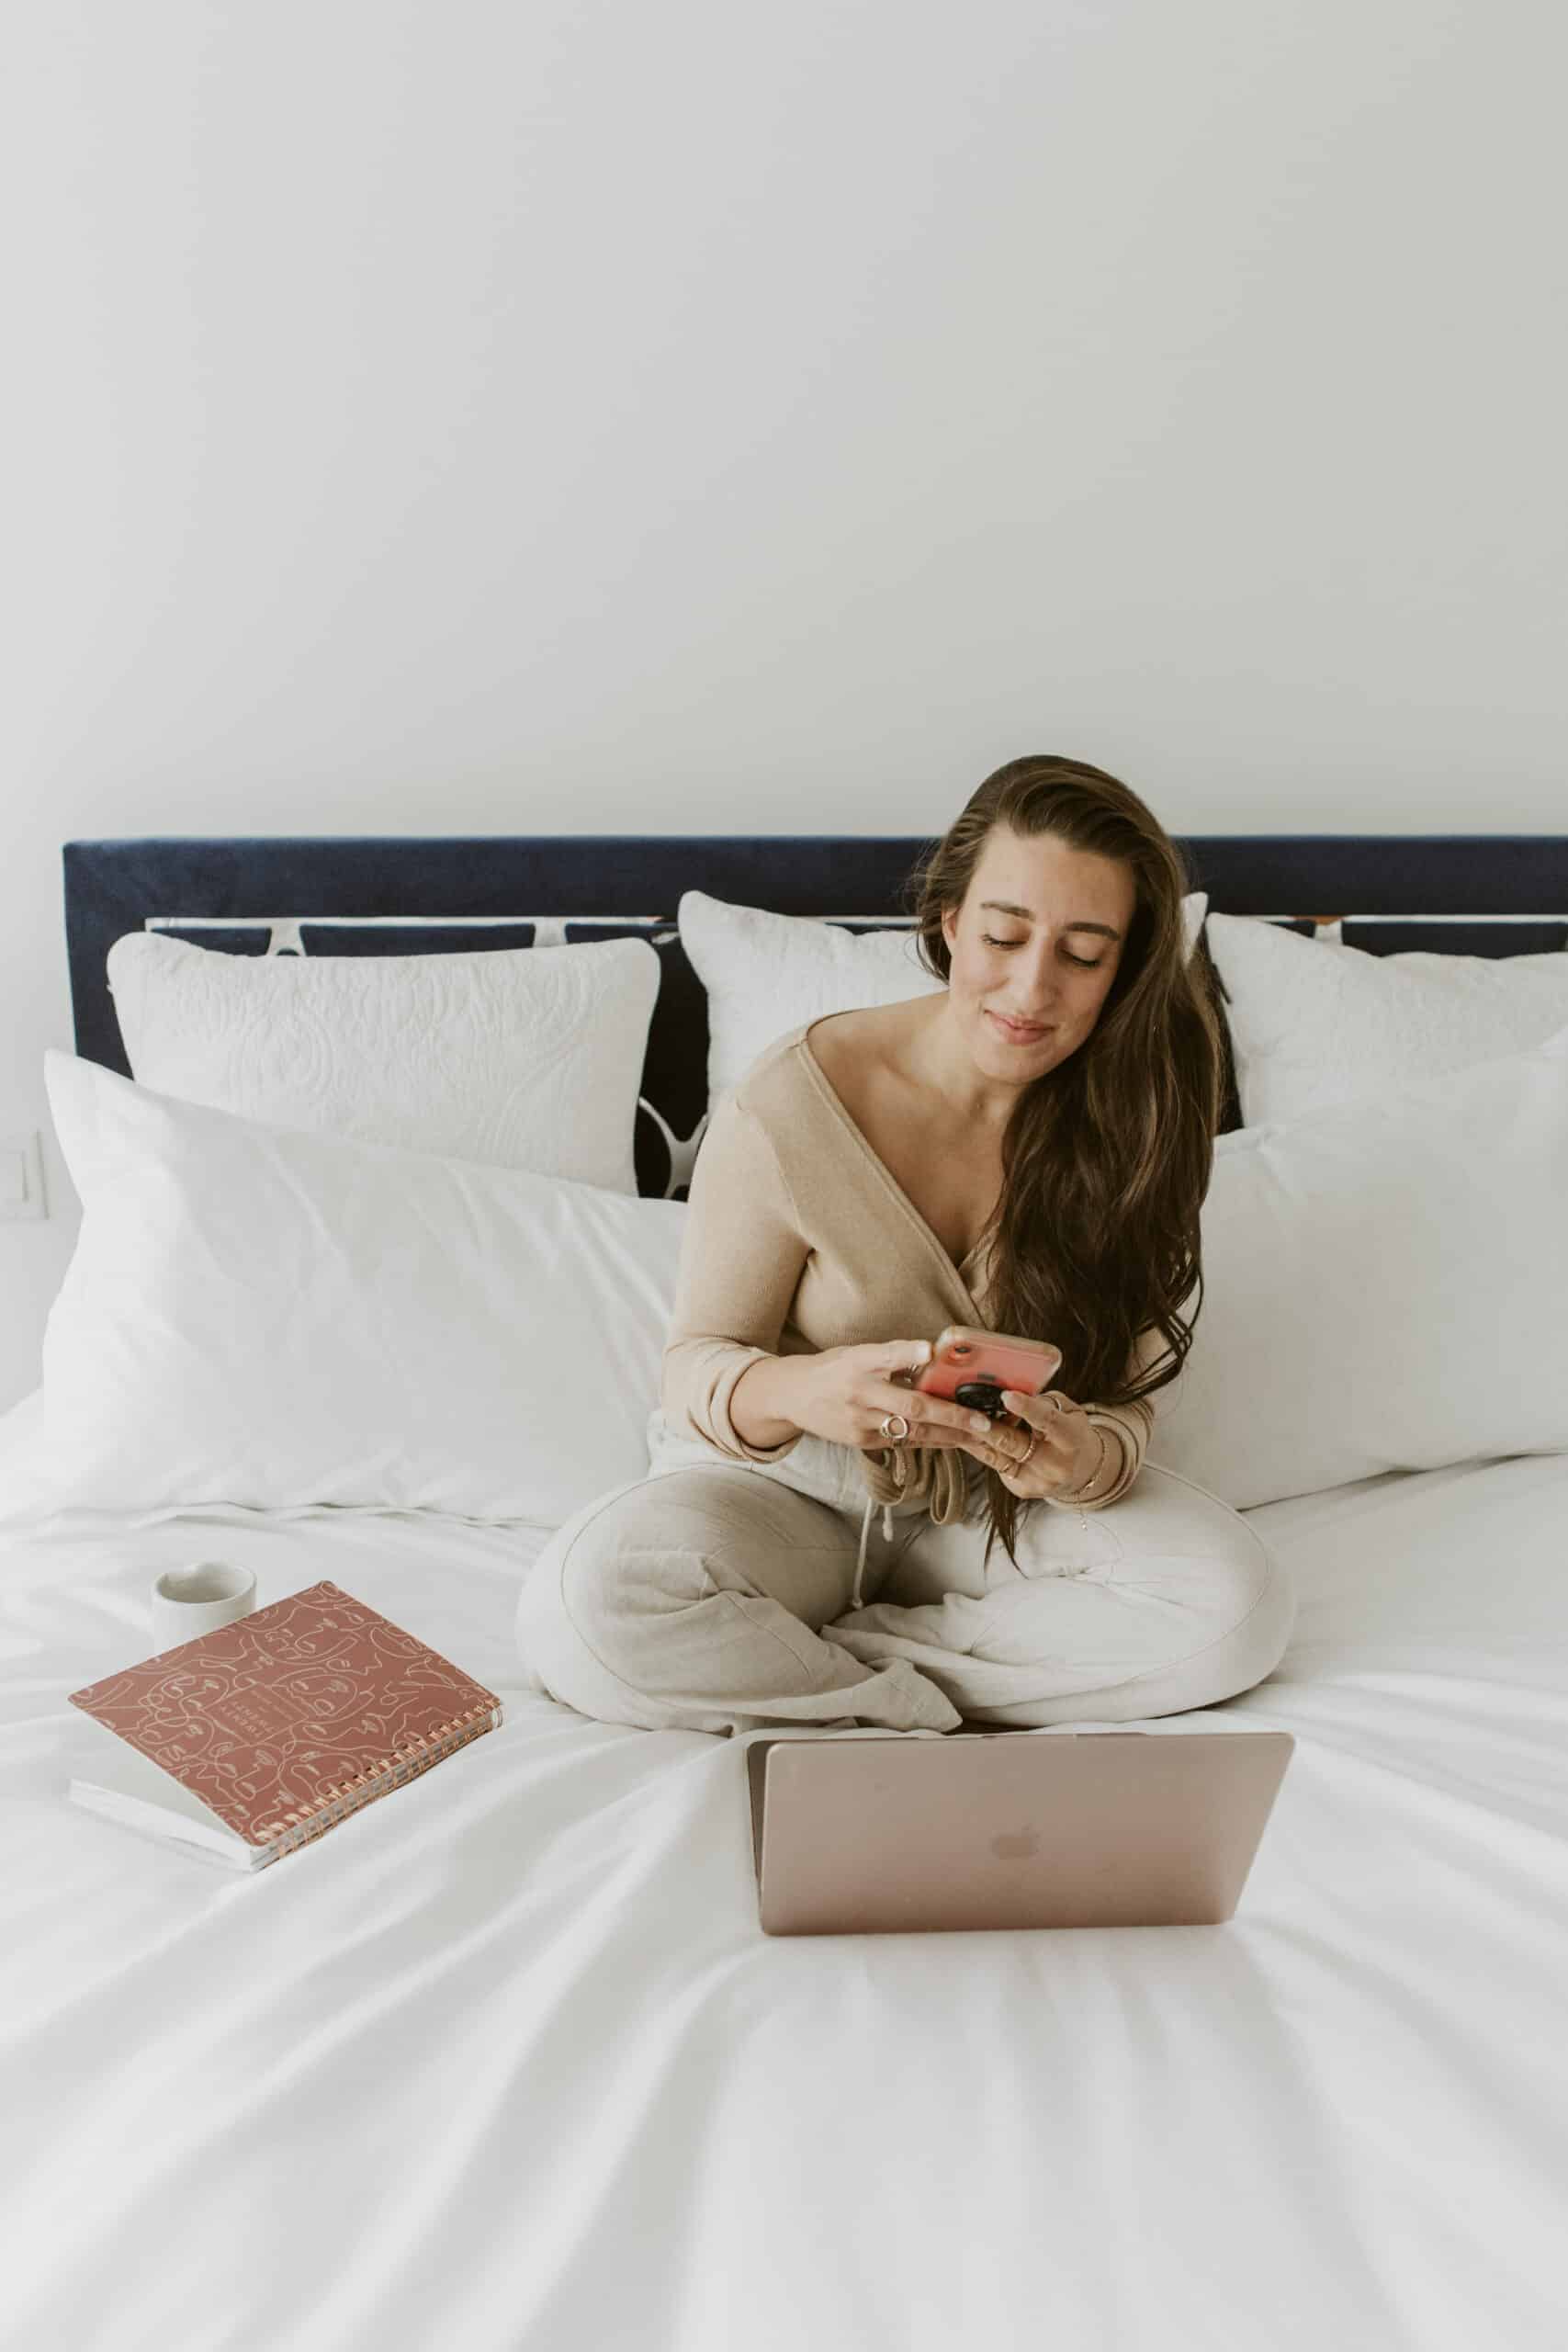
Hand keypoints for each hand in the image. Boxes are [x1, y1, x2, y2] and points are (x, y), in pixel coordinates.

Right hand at [789, 1339, 1004, 1454]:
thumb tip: (935, 1355)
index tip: (930, 1350)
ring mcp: (859, 1420)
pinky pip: (903, 1440)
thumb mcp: (857, 1353)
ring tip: (980, 1436)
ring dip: (949, 1434)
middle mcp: (859, 1391)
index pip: (884, 1354)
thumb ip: (892, 1356)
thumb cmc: (834, 1369)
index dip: (907, 1352)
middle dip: (950, 1414)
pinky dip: (931, 1439)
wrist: (793, 1395)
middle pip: (910, 1405)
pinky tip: (955, 1440)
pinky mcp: (861, 1441)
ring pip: (912, 1429)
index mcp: (858, 1361)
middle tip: (982, 1420)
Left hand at [958, 1387, 1112, 1501]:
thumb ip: (1044, 1403)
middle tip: (968, 1412)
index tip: (1006, 1396)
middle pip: (1014, 1444)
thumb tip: (1012, 1395)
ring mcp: (1038, 1481)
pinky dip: (982, 1449)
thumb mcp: (1068, 1411)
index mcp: (1072, 1439)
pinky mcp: (1022, 1489)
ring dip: (976, 1438)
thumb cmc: (1071, 1432)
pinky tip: (970, 1436)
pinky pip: (996, 1465)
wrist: (1082, 1471)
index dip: (1026, 1408)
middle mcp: (1055, 1465)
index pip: (1047, 1421)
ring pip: (998, 1457)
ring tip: (958, 1421)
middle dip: (989, 1428)